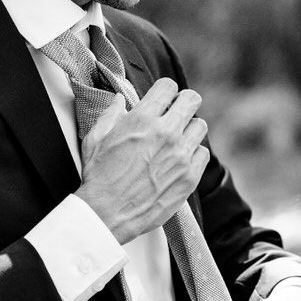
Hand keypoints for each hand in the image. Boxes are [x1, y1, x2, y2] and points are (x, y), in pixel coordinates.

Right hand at [75, 78, 208, 243]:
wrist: (107, 214)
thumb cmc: (100, 178)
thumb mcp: (96, 139)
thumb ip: (110, 114)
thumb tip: (120, 100)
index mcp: (142, 119)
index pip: (168, 86)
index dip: (165, 91)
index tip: (163, 99)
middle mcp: (166, 133)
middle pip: (192, 99)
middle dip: (183, 103)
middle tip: (176, 112)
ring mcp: (181, 155)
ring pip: (200, 125)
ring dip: (189, 129)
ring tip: (176, 139)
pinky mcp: (190, 176)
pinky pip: (203, 153)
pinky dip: (194, 153)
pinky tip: (179, 159)